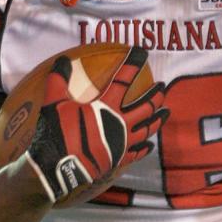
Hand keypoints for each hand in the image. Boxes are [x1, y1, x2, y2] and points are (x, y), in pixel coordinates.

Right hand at [24, 54, 166, 204]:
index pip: (123, 80)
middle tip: (162, 87)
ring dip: (158, 119)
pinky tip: (151, 145)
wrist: (60, 168)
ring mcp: (122, 143)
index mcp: (106, 107)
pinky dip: (145, 148)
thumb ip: (58, 80)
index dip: (133, 64)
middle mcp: (120, 123)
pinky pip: (137, 154)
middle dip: (155, 95)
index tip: (143, 52)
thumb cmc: (58, 133)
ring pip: (147, 129)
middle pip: (145, 106)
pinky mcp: (119, 160)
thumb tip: (61, 60)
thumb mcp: (54, 103)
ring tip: (167, 112)